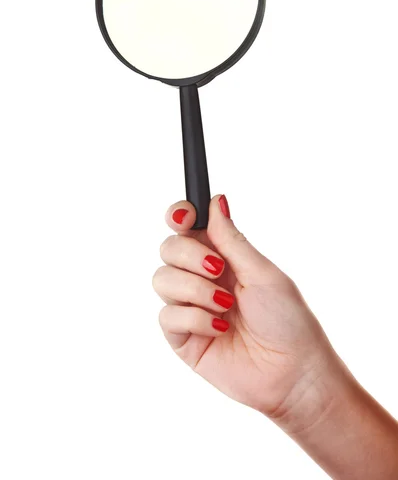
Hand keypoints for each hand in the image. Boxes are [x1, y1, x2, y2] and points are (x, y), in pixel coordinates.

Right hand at [152, 194, 338, 423]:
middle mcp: (202, 277)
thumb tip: (216, 199)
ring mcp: (190, 306)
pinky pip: (167, 315)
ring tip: (225, 306)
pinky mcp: (183, 337)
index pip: (187, 226)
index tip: (186, 215)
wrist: (292, 373)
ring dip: (195, 289)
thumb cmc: (288, 320)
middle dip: (189, 255)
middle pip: (169, 247)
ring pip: (162, 278)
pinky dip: (195, 318)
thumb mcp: (262, 272)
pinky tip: (220, 329)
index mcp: (222, 256)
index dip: (180, 215)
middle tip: (219, 270)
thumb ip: (231, 239)